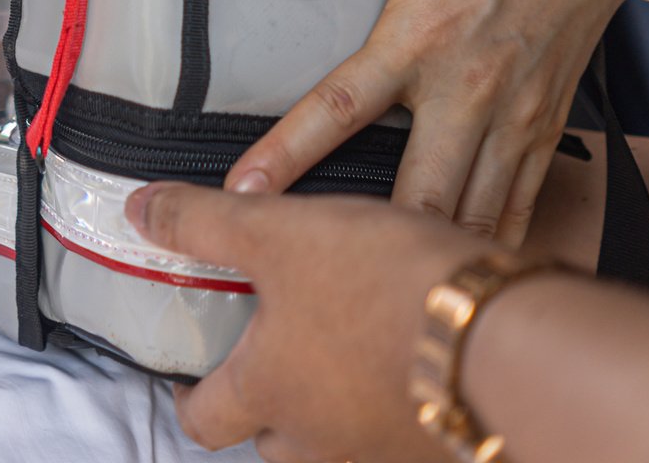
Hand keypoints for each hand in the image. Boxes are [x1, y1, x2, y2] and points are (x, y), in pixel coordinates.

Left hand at [128, 183, 489, 461]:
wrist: (509, 338)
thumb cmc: (387, 286)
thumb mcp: (278, 231)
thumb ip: (203, 222)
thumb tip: (139, 209)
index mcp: (269, 393)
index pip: (204, 420)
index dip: (191, 397)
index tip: (191, 378)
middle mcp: (323, 441)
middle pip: (275, 441)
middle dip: (270, 405)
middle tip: (277, 354)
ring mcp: (386, 454)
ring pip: (341, 444)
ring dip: (337, 407)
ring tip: (349, 351)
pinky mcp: (444, 450)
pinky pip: (404, 437)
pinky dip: (399, 408)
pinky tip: (416, 365)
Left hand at [227, 0, 648, 244]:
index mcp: (419, 38)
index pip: (340, 104)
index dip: (288, 154)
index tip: (245, 196)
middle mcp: (466, 90)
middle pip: (418, 189)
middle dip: (374, 245)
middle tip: (322, 285)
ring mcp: (512, 119)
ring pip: (471, 214)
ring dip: (433, 260)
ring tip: (388, 303)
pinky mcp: (545, 132)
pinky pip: (518, 208)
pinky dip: (489, 248)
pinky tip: (459, 279)